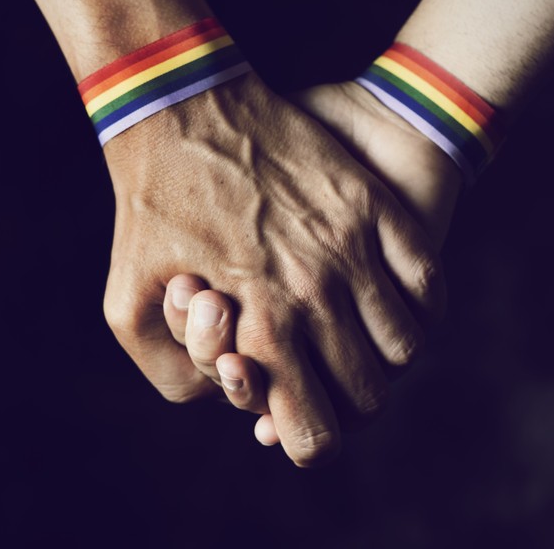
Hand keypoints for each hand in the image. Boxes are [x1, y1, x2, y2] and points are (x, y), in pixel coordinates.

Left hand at [102, 73, 440, 465]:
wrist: (181, 109)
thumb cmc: (149, 210)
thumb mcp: (125, 308)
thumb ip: (175, 376)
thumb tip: (226, 405)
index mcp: (259, 329)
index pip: (315, 435)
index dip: (309, 444)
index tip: (301, 428)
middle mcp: (315, 296)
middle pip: (367, 395)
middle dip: (345, 405)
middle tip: (324, 381)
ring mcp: (352, 249)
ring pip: (403, 347)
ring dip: (383, 360)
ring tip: (357, 342)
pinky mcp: (373, 208)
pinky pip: (428, 286)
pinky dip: (420, 311)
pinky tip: (393, 305)